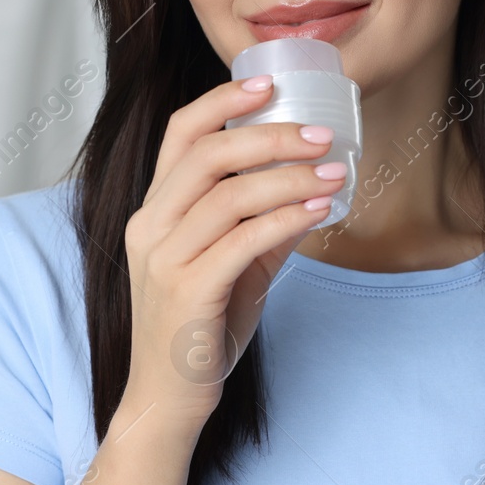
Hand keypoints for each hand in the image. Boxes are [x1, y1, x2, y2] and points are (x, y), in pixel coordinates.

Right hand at [118, 74, 348, 431]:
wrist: (167, 401)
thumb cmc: (199, 332)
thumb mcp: (235, 270)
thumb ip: (264, 229)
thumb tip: (311, 193)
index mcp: (154, 212)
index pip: (180, 136)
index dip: (223, 103)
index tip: (269, 83)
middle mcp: (150, 227)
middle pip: (207, 156)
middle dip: (270, 137)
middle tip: (321, 136)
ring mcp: (163, 260)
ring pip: (228, 195)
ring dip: (289, 178)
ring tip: (334, 173)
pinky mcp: (187, 292)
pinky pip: (242, 241)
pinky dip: (286, 219)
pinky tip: (319, 212)